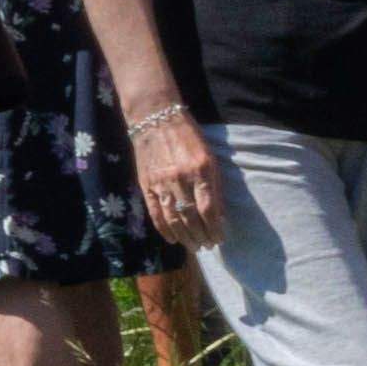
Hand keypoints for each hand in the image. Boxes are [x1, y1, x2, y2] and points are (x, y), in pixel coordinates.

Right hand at [125, 103, 227, 247]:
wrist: (155, 119)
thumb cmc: (188, 137)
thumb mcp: (210, 158)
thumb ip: (215, 186)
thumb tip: (220, 215)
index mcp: (201, 171)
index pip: (209, 209)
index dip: (215, 228)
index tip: (220, 238)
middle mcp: (181, 179)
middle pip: (192, 218)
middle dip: (201, 236)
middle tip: (208, 246)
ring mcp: (161, 182)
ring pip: (173, 219)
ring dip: (185, 237)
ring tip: (194, 246)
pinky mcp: (146, 184)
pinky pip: (155, 212)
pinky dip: (164, 229)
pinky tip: (172, 239)